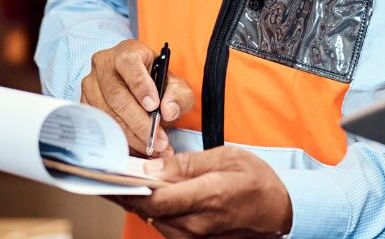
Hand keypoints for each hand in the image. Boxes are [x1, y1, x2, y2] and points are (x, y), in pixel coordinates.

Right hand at [80, 39, 193, 156]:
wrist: (138, 84)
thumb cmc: (156, 82)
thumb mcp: (175, 83)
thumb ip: (178, 94)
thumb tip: (169, 110)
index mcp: (127, 52)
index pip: (130, 65)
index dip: (141, 86)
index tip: (154, 106)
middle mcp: (104, 65)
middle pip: (117, 95)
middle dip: (139, 122)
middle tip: (158, 140)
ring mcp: (90, 85)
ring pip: (106, 114)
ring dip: (130, 135)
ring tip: (151, 147)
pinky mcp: (83, 104)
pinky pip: (98, 125)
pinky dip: (118, 139)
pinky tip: (135, 148)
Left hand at [114, 147, 292, 237]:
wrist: (278, 212)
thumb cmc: (257, 181)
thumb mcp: (228, 158)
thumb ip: (187, 163)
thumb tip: (150, 167)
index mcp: (207, 197)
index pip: (155, 197)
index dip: (127, 187)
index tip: (106, 172)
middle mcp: (195, 224)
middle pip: (147, 210)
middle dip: (124, 191)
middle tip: (101, 172)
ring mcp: (192, 237)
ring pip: (151, 218)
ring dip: (135, 200)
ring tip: (117, 180)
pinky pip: (162, 225)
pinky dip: (150, 208)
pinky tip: (143, 194)